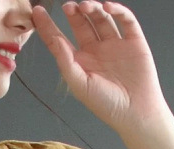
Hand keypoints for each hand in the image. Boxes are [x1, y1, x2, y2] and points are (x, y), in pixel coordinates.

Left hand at [32, 1, 170, 134]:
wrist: (135, 112)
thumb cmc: (106, 105)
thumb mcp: (79, 85)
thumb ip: (66, 62)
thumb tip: (55, 40)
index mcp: (80, 62)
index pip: (60, 40)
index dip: (48, 26)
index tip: (37, 12)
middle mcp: (96, 51)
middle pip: (81, 24)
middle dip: (74, 13)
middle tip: (68, 6)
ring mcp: (114, 44)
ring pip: (101, 19)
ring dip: (93, 9)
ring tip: (85, 6)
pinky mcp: (133, 41)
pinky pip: (125, 20)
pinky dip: (117, 10)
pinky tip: (108, 7)